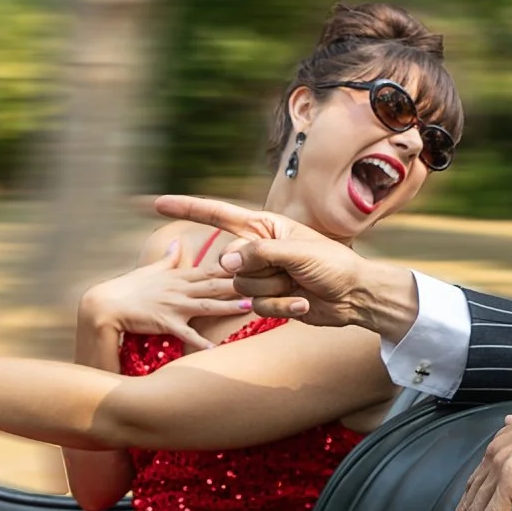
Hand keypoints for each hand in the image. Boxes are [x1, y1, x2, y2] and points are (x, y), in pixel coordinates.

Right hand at [80, 239, 249, 351]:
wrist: (105, 303)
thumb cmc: (129, 288)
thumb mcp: (151, 270)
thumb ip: (169, 259)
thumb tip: (178, 241)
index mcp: (180, 276)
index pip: (212, 268)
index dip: (236, 264)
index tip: (258, 259)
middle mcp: (180, 288)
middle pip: (216, 283)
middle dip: (242, 282)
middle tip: (267, 279)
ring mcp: (173, 305)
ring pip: (207, 304)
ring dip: (229, 305)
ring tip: (252, 306)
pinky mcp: (164, 322)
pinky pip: (185, 333)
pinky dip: (200, 341)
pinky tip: (216, 349)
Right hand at [152, 195, 413, 333]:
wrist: (355, 296)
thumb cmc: (333, 264)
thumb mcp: (297, 252)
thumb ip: (259, 254)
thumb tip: (225, 264)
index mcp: (264, 227)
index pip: (217, 215)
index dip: (187, 209)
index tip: (156, 204)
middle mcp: (258, 249)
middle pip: (231, 262)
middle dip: (261, 271)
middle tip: (293, 272)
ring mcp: (262, 276)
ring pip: (241, 288)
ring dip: (274, 291)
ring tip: (302, 286)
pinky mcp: (268, 299)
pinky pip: (257, 306)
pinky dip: (283, 306)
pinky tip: (304, 302)